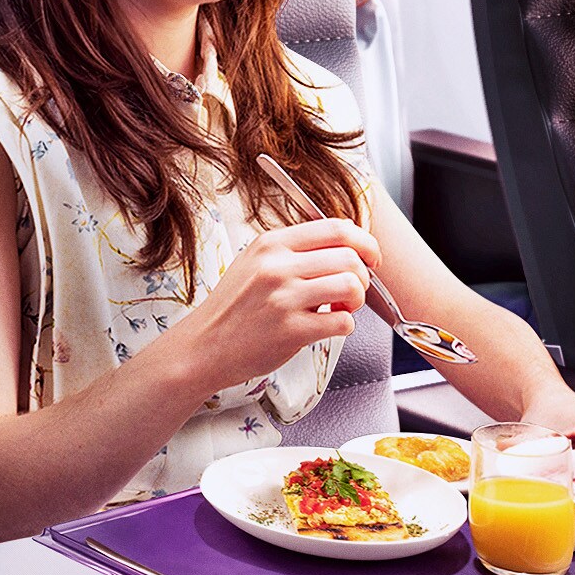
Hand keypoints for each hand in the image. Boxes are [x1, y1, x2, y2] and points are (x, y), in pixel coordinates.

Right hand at [173, 217, 377, 385]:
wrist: (203, 346)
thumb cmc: (233, 308)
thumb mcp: (254, 262)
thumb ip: (294, 250)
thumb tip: (345, 240)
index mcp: (272, 244)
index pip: (336, 228)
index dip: (365, 242)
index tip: (371, 257)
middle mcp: (277, 267)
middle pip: (349, 258)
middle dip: (362, 276)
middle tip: (351, 291)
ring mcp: (283, 298)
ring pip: (350, 286)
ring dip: (356, 300)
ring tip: (340, 308)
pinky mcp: (290, 331)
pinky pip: (343, 322)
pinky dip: (345, 326)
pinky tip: (328, 327)